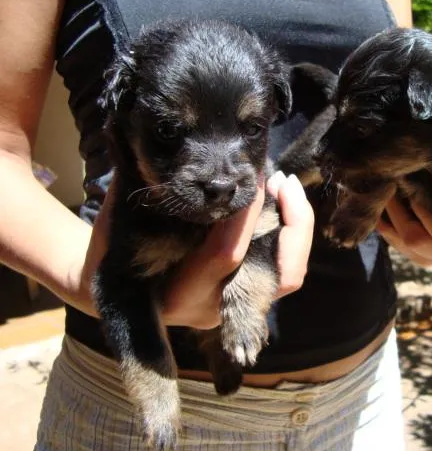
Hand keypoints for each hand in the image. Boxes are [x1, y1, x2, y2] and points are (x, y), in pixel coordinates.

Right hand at [80, 171, 313, 329]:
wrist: (114, 295)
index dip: (247, 213)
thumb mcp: (122, 221)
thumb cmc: (114, 251)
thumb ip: (143, 190)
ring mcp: (235, 306)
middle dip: (293, 223)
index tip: (255, 175)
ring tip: (286, 186)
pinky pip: (282, 270)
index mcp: (181, 292)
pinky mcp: (244, 296)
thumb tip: (153, 144)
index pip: (228, 254)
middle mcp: (216, 305)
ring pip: (289, 276)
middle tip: (283, 180)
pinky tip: (279, 202)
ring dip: (298, 229)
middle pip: (279, 276)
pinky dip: (290, 236)